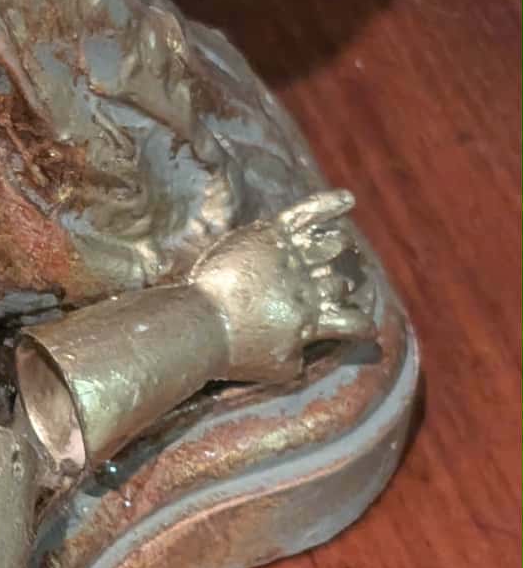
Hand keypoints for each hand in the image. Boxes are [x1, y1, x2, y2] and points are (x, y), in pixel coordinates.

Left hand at [191, 189, 376, 384]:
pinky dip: (328, 204)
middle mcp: (308, 288)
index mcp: (311, 320)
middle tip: (340, 279)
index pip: (351, 322)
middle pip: (340, 279)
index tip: (364, 327)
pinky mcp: (271, 236)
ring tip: (342, 244)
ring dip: (339, 246)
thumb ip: (297, 360)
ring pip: (332, 245)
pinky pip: (306, 215)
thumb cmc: (233, 350)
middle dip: (344, 281)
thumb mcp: (276, 368)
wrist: (202, 323)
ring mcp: (291, 259)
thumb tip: (305, 350)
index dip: (361, 324)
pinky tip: (347, 198)